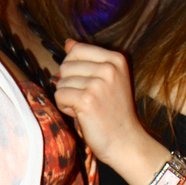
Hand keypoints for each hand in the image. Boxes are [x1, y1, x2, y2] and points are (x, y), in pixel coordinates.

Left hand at [54, 40, 146, 165]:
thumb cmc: (114, 112)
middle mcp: (109, 68)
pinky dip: (65, 108)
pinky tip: (81, 115)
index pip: (76, 50)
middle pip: (66, 65)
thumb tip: (68, 42)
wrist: (125, 142)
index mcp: (116, 59)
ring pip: (60, 82)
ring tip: (86, 108)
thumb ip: (88, 59)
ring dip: (67, 97)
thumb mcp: (107, 80)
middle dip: (70, 84)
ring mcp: (98, 83)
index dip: (74, 69)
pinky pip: (59, 96)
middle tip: (88, 99)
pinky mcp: (87, 99)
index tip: (89, 85)